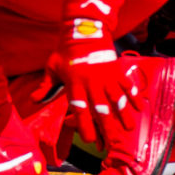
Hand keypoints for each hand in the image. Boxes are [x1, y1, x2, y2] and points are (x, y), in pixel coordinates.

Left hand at [51, 0, 134, 146]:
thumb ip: (45, 86)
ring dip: (124, 115)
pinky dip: (134, 96)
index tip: (90, 141)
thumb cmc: (65, 52)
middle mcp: (91, 83)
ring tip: (129, 129)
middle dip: (107, 127)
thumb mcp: (52, 67)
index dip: (85, 126)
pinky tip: (141, 108)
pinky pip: (127, 85)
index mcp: (75, 84)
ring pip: (117, 99)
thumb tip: (33, 100)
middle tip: (113, 142)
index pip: (80, 109)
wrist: (83, 32)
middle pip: (100, 109)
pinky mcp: (116, 70)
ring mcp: (106, 77)